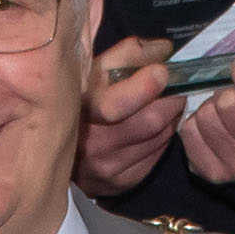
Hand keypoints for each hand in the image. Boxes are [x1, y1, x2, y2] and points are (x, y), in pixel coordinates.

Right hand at [77, 34, 188, 193]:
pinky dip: (164, 136)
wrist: (59, 147)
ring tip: (167, 103)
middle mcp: (92, 144)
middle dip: (171, 100)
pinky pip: (156, 156)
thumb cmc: (81, 100)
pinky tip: (157, 126)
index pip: (115, 105)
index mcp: (80, 110)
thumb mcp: (93, 70)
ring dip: (170, 117)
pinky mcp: (122, 183)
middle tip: (176, 87)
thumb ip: (128, 55)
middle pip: (149, 122)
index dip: (145, 87)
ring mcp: (107, 167)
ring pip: (158, 139)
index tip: (161, 71)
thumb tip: (163, 51)